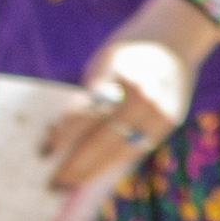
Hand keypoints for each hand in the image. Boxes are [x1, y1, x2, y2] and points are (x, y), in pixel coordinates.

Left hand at [52, 17, 205, 220]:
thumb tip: (65, 135)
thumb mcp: (103, 64)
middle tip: (55, 183)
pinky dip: (115, 161)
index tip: (43, 153)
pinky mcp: (170, 121)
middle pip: (103, 138)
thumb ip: (91, 96)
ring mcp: (160, 112)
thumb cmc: (128, 51)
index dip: (63, 136)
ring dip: (96, 169)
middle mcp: (143, 97)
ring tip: (74, 183)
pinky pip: (138, 148)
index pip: (85, 114)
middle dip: (77, 163)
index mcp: (119, 77)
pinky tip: (99, 171)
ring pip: (122, 149)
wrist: (176, 37)